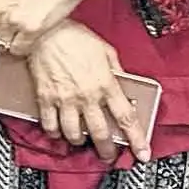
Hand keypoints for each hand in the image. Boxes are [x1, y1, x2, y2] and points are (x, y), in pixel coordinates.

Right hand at [20, 21, 141, 160]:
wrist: (45, 32)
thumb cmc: (74, 36)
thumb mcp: (106, 50)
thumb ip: (116, 70)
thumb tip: (122, 81)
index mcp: (106, 84)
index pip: (127, 119)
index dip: (137, 140)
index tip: (142, 153)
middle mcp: (87, 96)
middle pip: (101, 133)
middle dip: (107, 151)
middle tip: (109, 156)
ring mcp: (65, 99)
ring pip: (74, 134)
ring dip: (79, 142)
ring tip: (81, 141)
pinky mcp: (46, 98)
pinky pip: (50, 124)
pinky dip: (54, 132)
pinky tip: (57, 132)